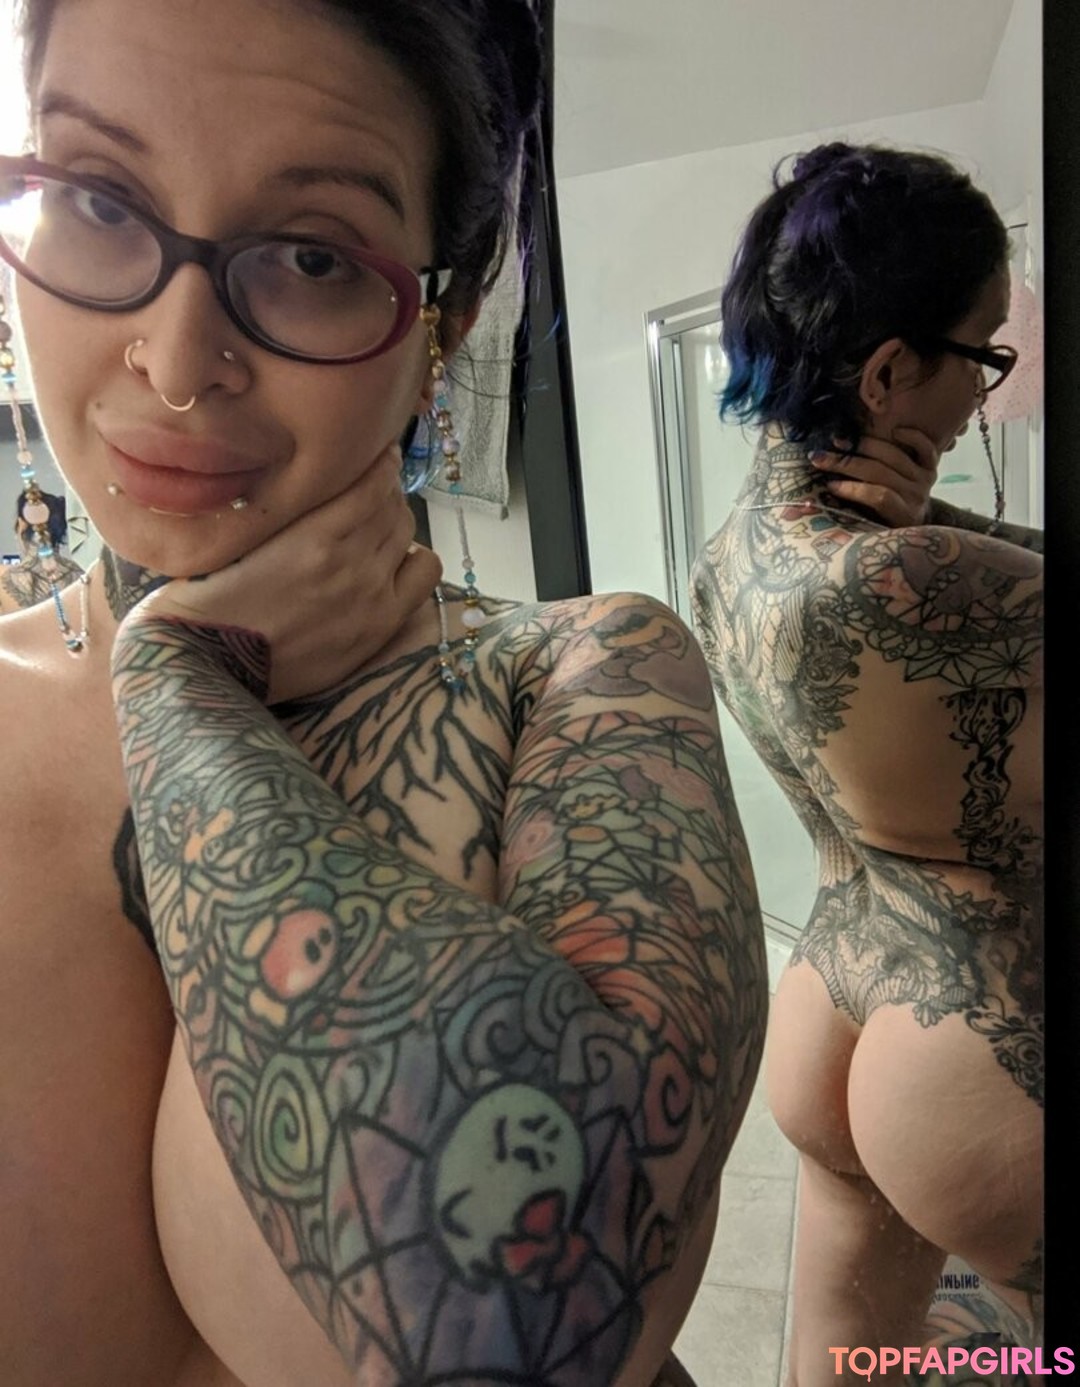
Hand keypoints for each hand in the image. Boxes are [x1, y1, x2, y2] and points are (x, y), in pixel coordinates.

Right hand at [121, 444, 442, 701]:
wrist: (212, 662)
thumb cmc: (210, 594)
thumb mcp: (242, 533)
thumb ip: (288, 505)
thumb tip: (315, 475)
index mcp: (315, 533)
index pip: (375, 479)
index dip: (379, 462)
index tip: (374, 455)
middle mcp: (351, 560)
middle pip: (393, 502)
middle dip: (382, 490)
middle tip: (365, 492)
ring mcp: (371, 594)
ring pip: (407, 531)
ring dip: (395, 520)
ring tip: (374, 525)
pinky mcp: (380, 625)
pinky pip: (426, 573)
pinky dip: (416, 557)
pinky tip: (394, 560)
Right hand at [810, 427, 939, 526]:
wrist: (916, 524)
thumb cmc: (885, 527)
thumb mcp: (872, 528)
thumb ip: (855, 514)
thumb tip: (819, 499)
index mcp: (902, 515)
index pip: (879, 497)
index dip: (853, 489)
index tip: (828, 485)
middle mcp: (916, 495)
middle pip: (881, 472)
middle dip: (846, 464)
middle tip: (820, 458)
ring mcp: (925, 479)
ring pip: (894, 455)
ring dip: (864, 445)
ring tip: (839, 441)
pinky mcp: (931, 466)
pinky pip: (925, 446)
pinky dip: (911, 436)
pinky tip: (892, 429)